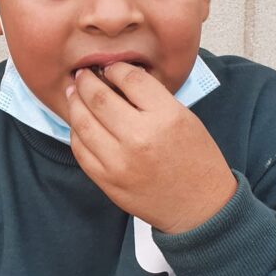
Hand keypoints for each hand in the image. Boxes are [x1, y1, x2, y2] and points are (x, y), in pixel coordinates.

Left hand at [66, 62, 236, 233]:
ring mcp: (119, 162)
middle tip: (82, 75)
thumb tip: (119, 79)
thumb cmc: (197, 161)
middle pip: (99, 98)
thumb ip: (153, 98)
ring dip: (75, 104)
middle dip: (86, 82)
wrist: (201, 208)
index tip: (110, 67)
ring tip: (74, 94)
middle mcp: (140, 138)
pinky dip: (76, 133)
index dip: (115, 68)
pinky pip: (80, 150)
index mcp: (166, 117)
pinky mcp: (107, 181)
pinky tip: (79, 124)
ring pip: (83, 123)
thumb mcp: (186, 118)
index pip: (130, 79)